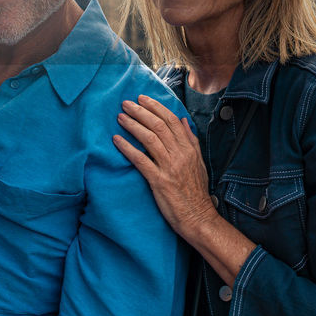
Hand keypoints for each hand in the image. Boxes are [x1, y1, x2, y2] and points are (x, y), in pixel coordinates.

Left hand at [114, 94, 216, 236]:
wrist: (198, 217)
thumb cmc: (196, 191)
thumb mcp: (198, 162)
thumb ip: (191, 140)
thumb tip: (182, 120)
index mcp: (189, 149)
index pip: (171, 121)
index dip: (156, 107)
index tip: (142, 99)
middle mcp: (180, 155)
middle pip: (158, 126)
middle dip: (141, 112)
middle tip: (126, 103)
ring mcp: (169, 167)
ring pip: (149, 139)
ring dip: (133, 125)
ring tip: (120, 117)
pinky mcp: (159, 181)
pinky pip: (141, 160)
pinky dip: (128, 148)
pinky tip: (116, 140)